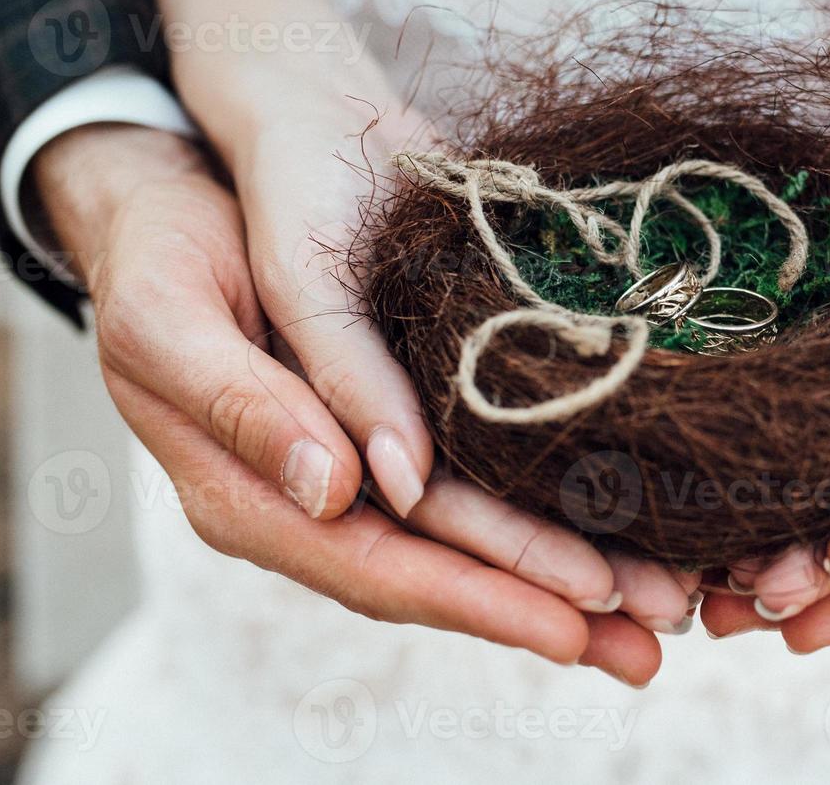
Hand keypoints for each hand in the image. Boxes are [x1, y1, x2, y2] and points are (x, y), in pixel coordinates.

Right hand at [33, 124, 679, 684]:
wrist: (183, 193)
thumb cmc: (161, 258)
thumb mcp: (172, 322)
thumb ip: (247, 409)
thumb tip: (340, 490)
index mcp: (253, 498)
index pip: (381, 568)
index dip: (480, 598)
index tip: (571, 623)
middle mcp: (322, 497)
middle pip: (450, 568)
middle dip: (552, 605)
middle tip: (657, 636)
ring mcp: (368, 461)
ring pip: (481, 530)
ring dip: (572, 565)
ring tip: (668, 598)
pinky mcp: (407, 414)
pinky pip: (487, 472)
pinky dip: (554, 497)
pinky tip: (620, 511)